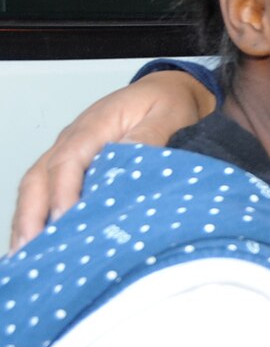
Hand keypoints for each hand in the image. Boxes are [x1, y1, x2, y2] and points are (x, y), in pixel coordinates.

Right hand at [10, 71, 215, 250]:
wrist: (168, 91)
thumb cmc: (168, 104)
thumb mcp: (169, 115)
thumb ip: (150, 136)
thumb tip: (129, 157)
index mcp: (94, 126)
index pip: (68, 161)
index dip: (63, 192)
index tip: (64, 219)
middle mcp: (71, 140)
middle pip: (39, 177)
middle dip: (31, 214)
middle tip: (30, 250)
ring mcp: (68, 153)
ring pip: (35, 187)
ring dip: (27, 219)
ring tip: (24, 255)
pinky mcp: (73, 167)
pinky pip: (44, 190)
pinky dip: (36, 215)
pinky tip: (37, 242)